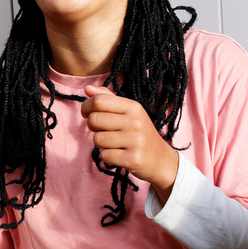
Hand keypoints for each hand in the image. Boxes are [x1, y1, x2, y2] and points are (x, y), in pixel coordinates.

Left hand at [80, 85, 178, 200]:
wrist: (161, 160)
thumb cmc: (139, 133)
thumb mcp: (128, 112)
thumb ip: (108, 99)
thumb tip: (87, 88)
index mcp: (133, 107)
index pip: (99, 100)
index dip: (86, 106)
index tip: (86, 113)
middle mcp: (136, 122)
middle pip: (94, 119)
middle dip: (92, 127)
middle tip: (102, 130)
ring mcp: (136, 141)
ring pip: (98, 139)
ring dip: (101, 144)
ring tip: (114, 144)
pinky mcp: (133, 159)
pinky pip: (105, 155)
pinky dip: (107, 157)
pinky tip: (119, 155)